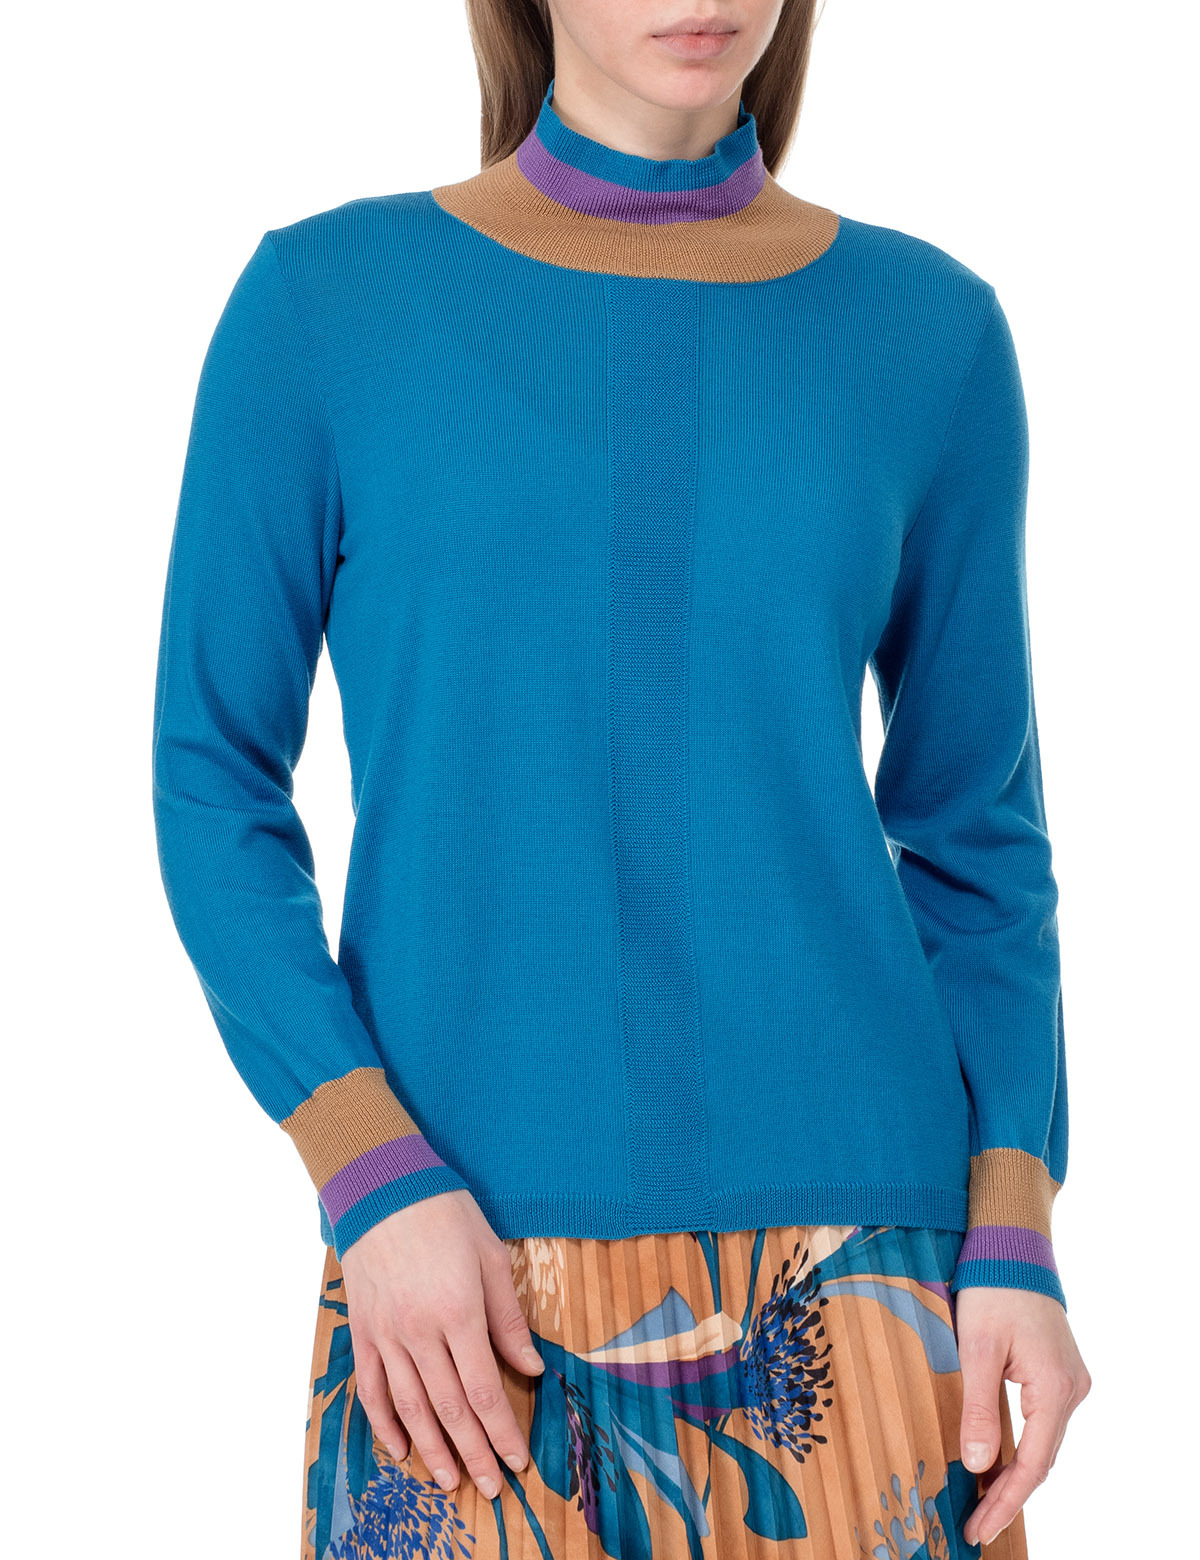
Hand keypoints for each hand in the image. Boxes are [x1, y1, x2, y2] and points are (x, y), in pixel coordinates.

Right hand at [339, 1188, 545, 1501]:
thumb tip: (532, 1366)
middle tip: (492, 1487)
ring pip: (410, 1406)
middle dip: (474, 1452)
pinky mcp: (363, 1330)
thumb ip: (508, 1318)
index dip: (502, 1430)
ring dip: (432, 1449)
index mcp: (459, 1311)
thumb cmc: (443, 1212)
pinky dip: (385, 1422)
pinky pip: (372, 1387)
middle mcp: (420, 1331)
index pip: (485, 1388)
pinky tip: (400, 1448)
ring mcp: (386, 1333)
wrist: (380, 1185)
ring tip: (450, 1481)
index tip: (518, 1458)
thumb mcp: (490, 1254)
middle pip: (450, 1407)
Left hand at [956, 1287, 1090, 1547]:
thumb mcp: (977, 1348)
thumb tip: (978, 1465)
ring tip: (981, 1504)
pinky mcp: (1058, 1373)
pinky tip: (997, 1462)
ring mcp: (1069, 1382)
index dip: (1004, 1500)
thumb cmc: (992, 1288)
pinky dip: (1020, 1447)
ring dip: (1014, 1474)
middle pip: (1041, 1459)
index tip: (978, 1528)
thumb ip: (979, 1408)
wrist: (1012, 1246)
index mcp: (1055, 1389)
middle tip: (975, 1526)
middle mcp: (1072, 1390)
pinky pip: (1041, 1423)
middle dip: (1007, 1495)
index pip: (1033, 1465)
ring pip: (1042, 1443)